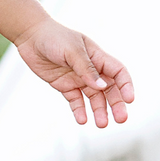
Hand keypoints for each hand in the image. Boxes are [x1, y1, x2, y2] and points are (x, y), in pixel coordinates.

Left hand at [13, 17, 133, 127]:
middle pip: (110, 89)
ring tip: (101, 124)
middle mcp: (91, 69)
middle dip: (116, 104)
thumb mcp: (72, 50)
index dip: (126, 86)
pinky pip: (75, 101)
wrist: (30, 36)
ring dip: (99, 111)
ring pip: (94, 98)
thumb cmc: (53, 37)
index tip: (129, 99)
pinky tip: (82, 120)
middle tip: (121, 119)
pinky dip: (79, 110)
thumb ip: (86, 68)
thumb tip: (102, 86)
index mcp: (98, 57)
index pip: (119, 72)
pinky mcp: (65, 86)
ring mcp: (78, 78)